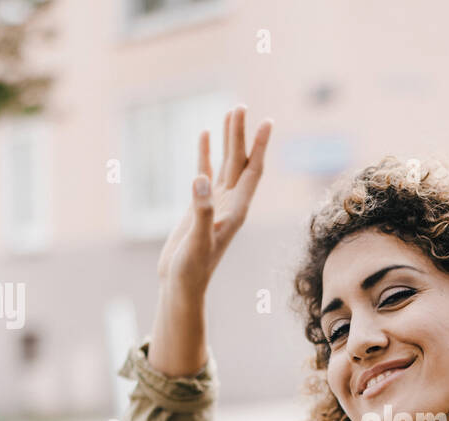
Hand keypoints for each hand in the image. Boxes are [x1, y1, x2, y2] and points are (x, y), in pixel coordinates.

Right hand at [149, 105, 272, 375]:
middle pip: (240, 162)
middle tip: (241, 106)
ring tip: (230, 113)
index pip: (253, 171)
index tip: (267, 121)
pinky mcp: (199, 206)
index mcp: (236, 210)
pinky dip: (204, 153)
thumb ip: (201, 212)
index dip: (260, 146)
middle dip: (241, 134)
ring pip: (225, 164)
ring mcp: (215, 204)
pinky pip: (205, 173)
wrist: (181, 286)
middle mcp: (231, 204)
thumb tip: (201, 180)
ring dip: (228, 140)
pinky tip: (202, 135)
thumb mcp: (197, 241)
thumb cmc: (191, 270)